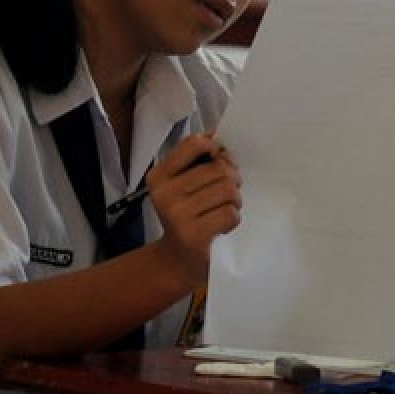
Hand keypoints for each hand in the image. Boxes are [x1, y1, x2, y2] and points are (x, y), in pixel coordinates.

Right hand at [145, 133, 241, 285]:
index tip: (220, 162)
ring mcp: (177, 215)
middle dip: (232, 179)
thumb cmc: (188, 217)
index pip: (194, 144)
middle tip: (227, 194)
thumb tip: (218, 131)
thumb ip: (198, 159)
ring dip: (235, 200)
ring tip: (225, 209)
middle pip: (219, 169)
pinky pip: (230, 213)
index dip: (216, 149)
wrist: (177, 262)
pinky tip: (222, 226)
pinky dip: (234, 219)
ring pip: (228, 190)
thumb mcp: (185, 185)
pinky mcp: (193, 235)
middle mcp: (164, 194)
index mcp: (159, 176)